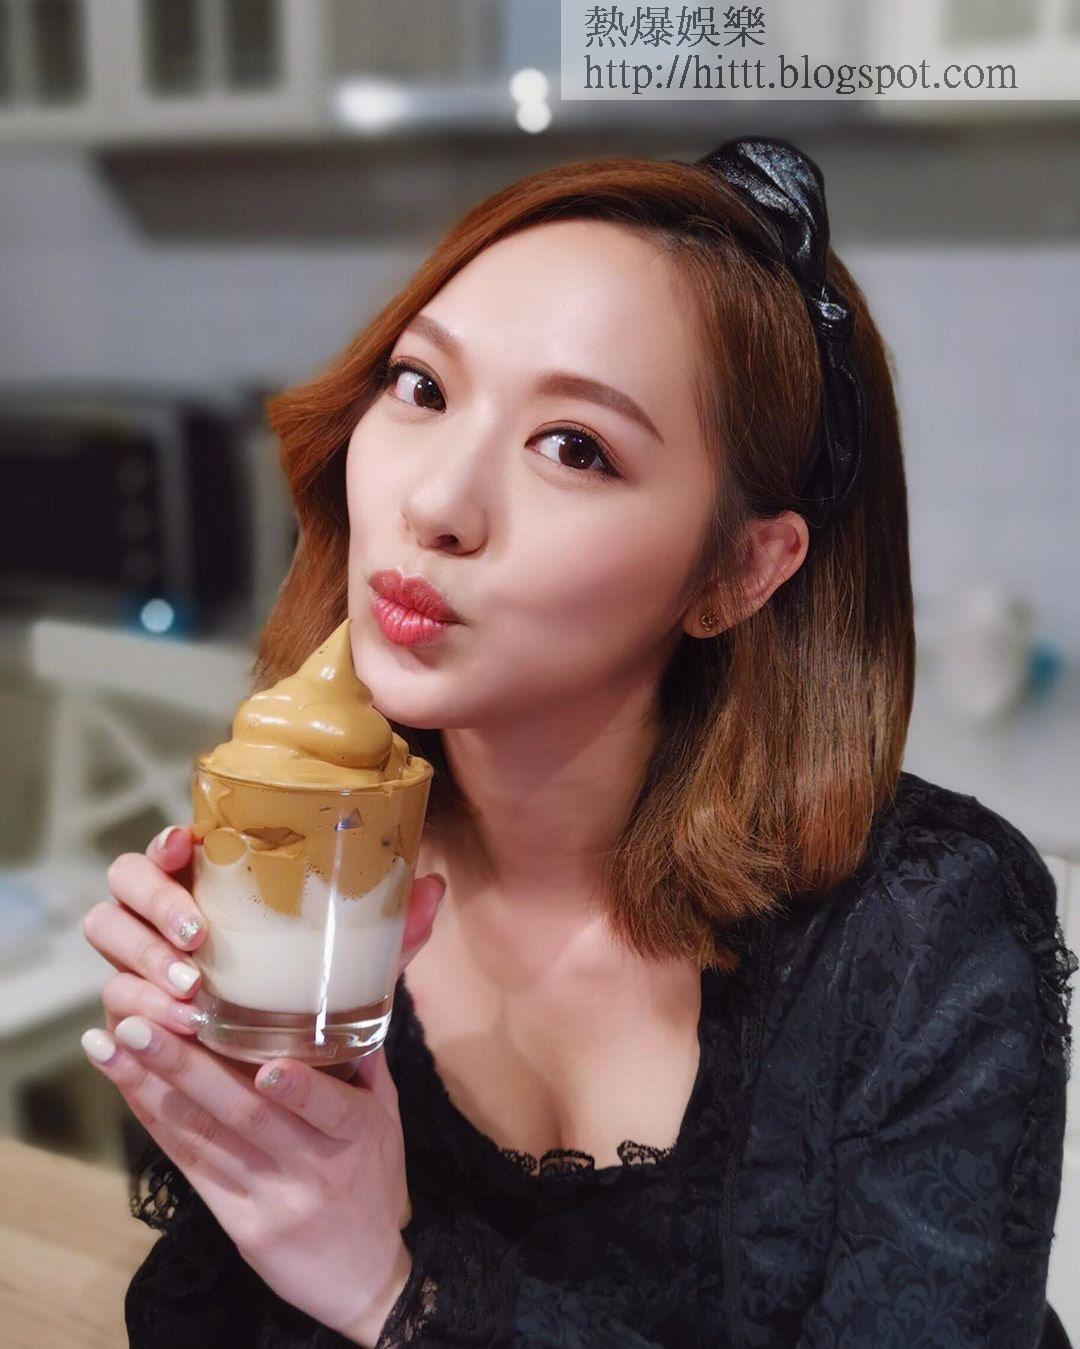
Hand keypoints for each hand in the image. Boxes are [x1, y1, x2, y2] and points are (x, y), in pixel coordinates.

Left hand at [81, 825, 447, 1342]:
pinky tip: (122, 1080)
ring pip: (204, 1136)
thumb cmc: (375, 1177)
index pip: (333, 1109)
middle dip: (189, 1066)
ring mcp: (269, 1196)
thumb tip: (359, 964)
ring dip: (154, 1084)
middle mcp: (313, 1167)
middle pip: (246, 1116)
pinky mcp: (235, 1220)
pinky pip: (187, 1163)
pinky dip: (152, 1118)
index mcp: (360, 1135)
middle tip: (141, 1018)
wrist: (365, 1278)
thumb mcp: (386, 1113)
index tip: (267, 1059)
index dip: (301, 1087)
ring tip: (114, 1039)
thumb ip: (363, 1048)